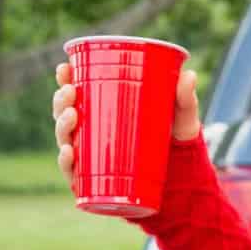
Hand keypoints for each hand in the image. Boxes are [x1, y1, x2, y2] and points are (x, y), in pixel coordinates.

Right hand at [54, 62, 203, 182]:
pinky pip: (73, 174)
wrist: (180, 181)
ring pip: (65, 140)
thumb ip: (184, 99)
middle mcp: (91, 133)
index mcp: (103, 111)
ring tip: (72, 116)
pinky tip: (69, 153)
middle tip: (71, 92)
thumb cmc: (173, 141)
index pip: (76, 93)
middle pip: (65, 114)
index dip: (65, 79)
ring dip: (62, 127)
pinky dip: (67, 163)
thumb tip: (189, 75)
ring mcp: (90, 157)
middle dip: (61, 101)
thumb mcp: (181, 118)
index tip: (64, 68)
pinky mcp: (93, 181)